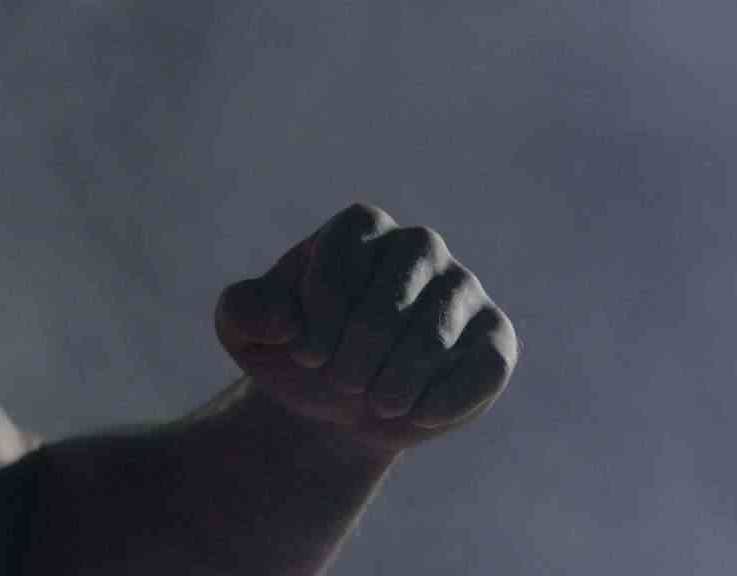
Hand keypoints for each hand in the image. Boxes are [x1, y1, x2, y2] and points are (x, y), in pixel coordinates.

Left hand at [215, 203, 517, 453]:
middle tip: (341, 383)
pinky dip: (449, 398)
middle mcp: (418, 247)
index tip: (305, 354)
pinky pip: (488, 364)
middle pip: (395, 294)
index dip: (321, 315)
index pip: (344, 258)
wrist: (337, 401)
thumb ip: (243, 309)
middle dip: (359, 351)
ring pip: (439, 328)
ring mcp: (461, 290)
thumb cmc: (295, 350)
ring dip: (398, 378)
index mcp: (359, 229)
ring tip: (375, 402)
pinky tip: (417, 415)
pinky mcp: (493, 338)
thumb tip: (285, 319)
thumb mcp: (243, 330)